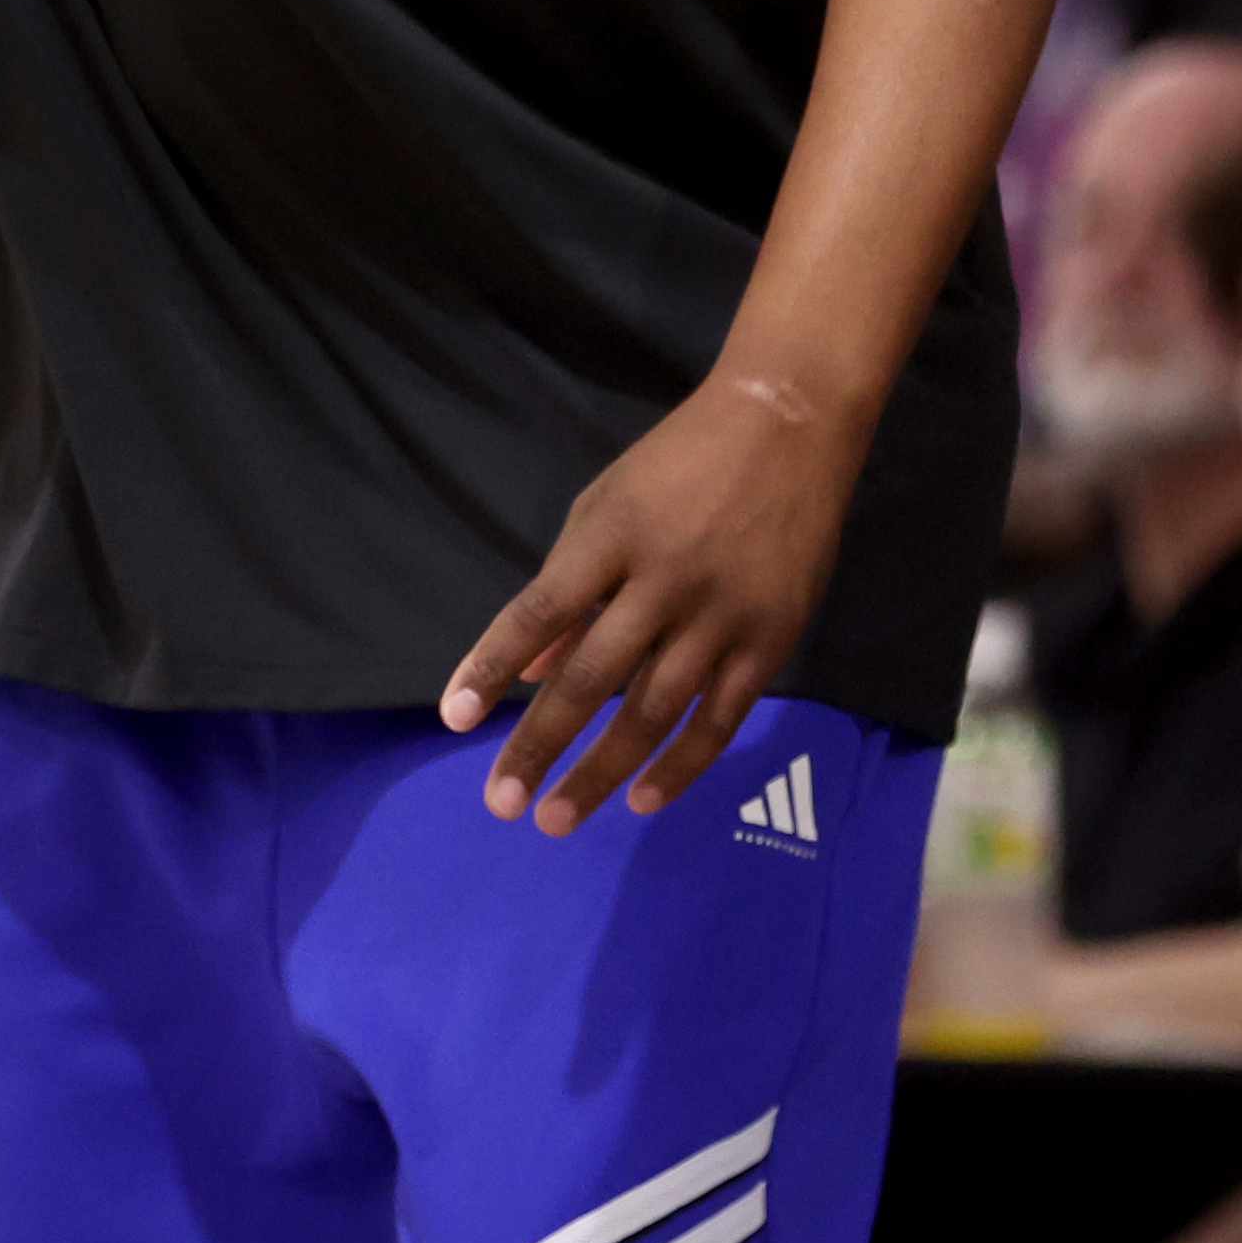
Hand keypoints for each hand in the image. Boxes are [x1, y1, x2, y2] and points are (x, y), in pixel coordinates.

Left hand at [439, 370, 858, 829]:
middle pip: (591, 676)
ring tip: (556, 816)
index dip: (491, 665)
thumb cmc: (678, 463)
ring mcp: (721, 614)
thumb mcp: (604, 503)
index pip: (537, 612)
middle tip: (501, 802)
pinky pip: (720, 717)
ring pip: (653, 711)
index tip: (454, 718)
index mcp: (610, 536)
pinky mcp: (771, 639)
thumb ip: (566, 589)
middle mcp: (663, 580)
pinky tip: (640, 799)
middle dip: (540, 743)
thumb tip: (524, 672)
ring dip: (600, 770)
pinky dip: (680, 764)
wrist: (788, 426)